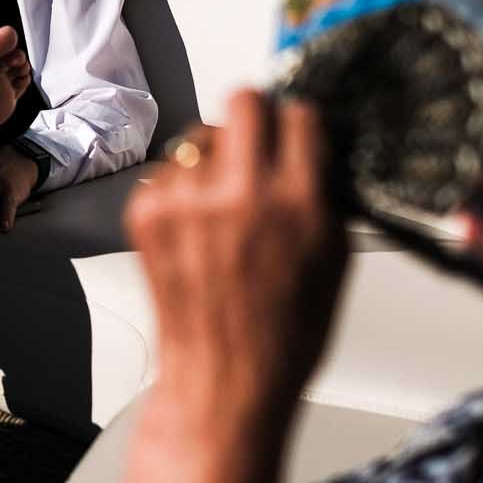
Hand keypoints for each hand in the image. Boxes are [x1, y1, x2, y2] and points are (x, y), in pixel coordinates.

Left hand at [124, 91, 346, 427]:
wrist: (224, 381)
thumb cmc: (285, 333)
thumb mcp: (335, 261)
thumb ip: (324, 194)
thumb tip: (315, 145)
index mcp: (298, 203)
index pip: (299, 115)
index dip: (299, 125)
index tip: (296, 137)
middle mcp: (241, 193)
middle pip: (243, 100)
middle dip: (254, 118)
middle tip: (256, 147)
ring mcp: (187, 201)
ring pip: (200, 135)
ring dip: (214, 157)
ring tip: (223, 201)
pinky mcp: (147, 213)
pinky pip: (168, 169)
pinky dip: (182, 187)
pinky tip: (196, 225)